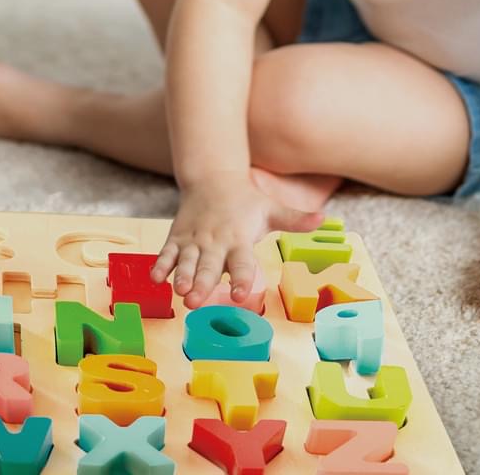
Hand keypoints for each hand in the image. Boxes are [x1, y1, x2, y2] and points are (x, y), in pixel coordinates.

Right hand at [149, 172, 323, 309]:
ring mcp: (193, 240)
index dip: (240, 278)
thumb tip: (324, 218)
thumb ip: (294, 219)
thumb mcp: (270, 208)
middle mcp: (215, 242)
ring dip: (181, 276)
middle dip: (201, 283)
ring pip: (185, 261)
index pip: (241, 262)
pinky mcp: (177, 238)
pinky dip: (160, 264)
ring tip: (178, 292)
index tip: (238, 294)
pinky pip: (167, 252)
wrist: (213, 178)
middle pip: (208, 266)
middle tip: (194, 300)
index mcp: (238, 238)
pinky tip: (155, 279)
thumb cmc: (246, 201)